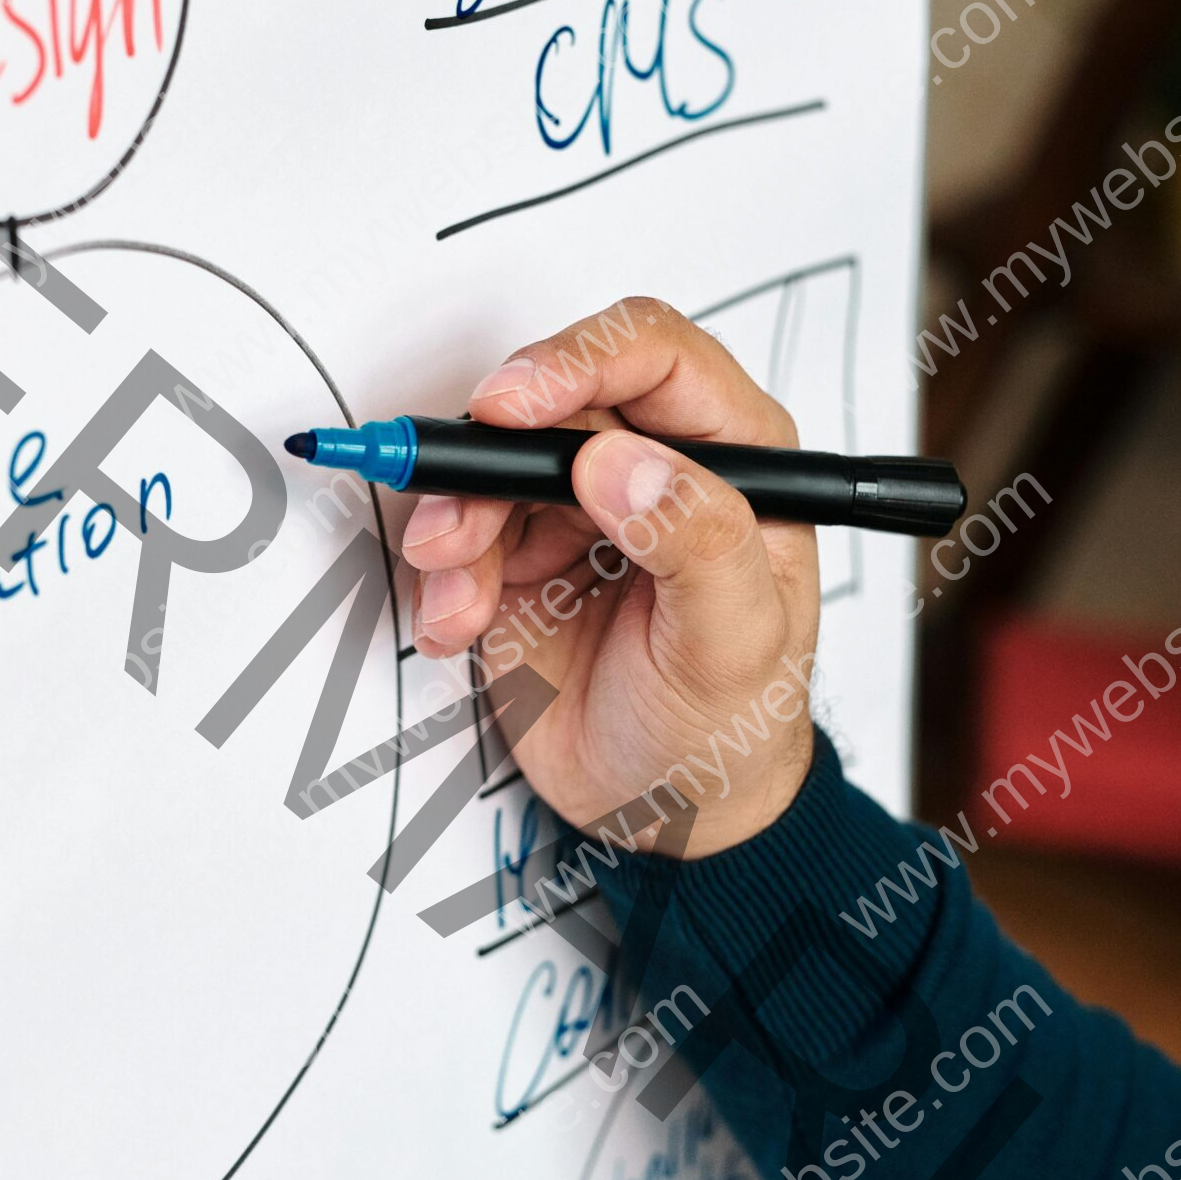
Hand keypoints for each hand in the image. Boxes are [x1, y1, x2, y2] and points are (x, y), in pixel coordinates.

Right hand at [400, 296, 819, 857]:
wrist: (668, 820)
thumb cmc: (731, 733)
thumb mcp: (734, 647)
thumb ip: (697, 544)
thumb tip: (622, 461)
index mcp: (736, 461)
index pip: (653, 358)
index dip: (576, 361)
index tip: (512, 404)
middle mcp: (655, 468)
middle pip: (551, 404)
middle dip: (488, 461)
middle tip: (454, 520)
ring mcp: (581, 511)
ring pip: (491, 466)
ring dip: (456, 525)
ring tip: (460, 600)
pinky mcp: (522, 557)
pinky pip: (460, 532)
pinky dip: (443, 576)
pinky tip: (458, 625)